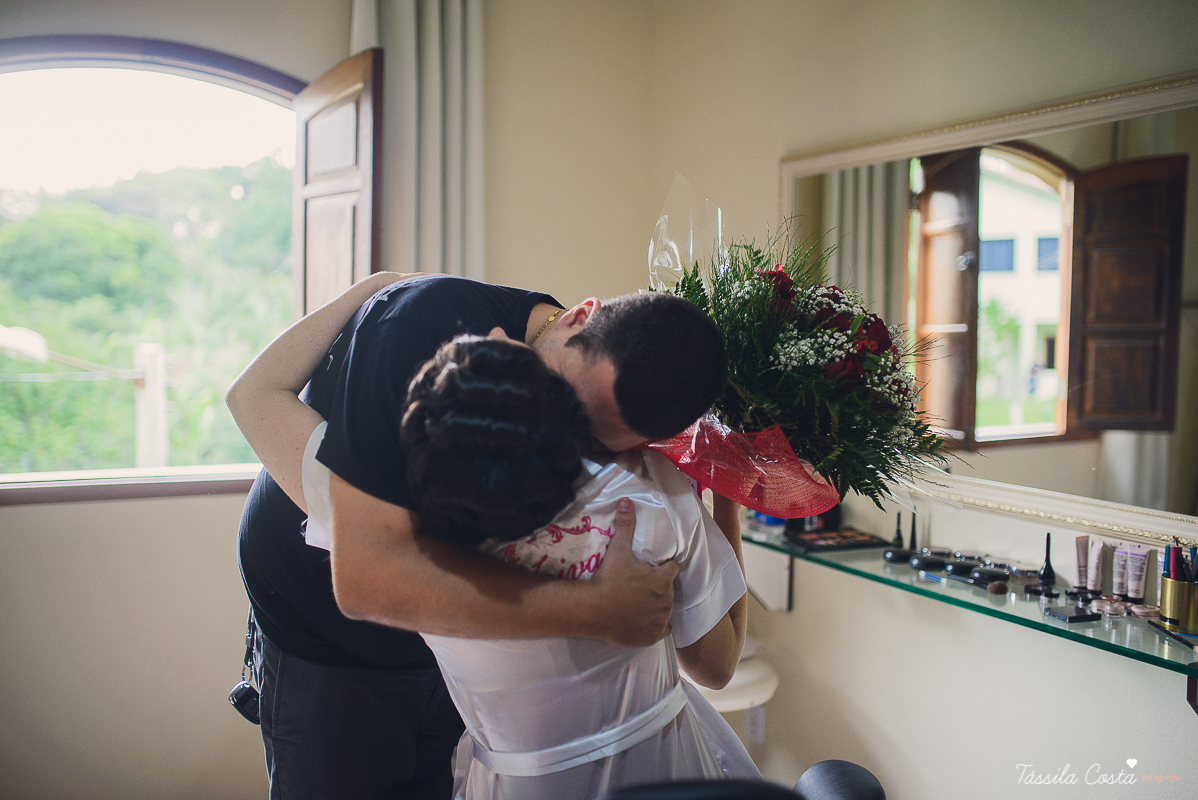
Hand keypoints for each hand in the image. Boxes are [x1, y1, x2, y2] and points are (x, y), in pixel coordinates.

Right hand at [588, 498, 677, 646]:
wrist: (594, 610)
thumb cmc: (608, 578)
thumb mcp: (618, 550)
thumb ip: (626, 525)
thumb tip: (626, 501)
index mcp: (663, 579)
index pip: (672, 569)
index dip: (662, 568)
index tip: (650, 569)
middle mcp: (667, 600)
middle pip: (669, 590)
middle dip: (658, 588)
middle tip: (639, 586)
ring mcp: (660, 620)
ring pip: (665, 610)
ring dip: (657, 607)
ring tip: (639, 604)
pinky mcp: (653, 636)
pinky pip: (662, 630)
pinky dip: (655, 626)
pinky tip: (643, 621)